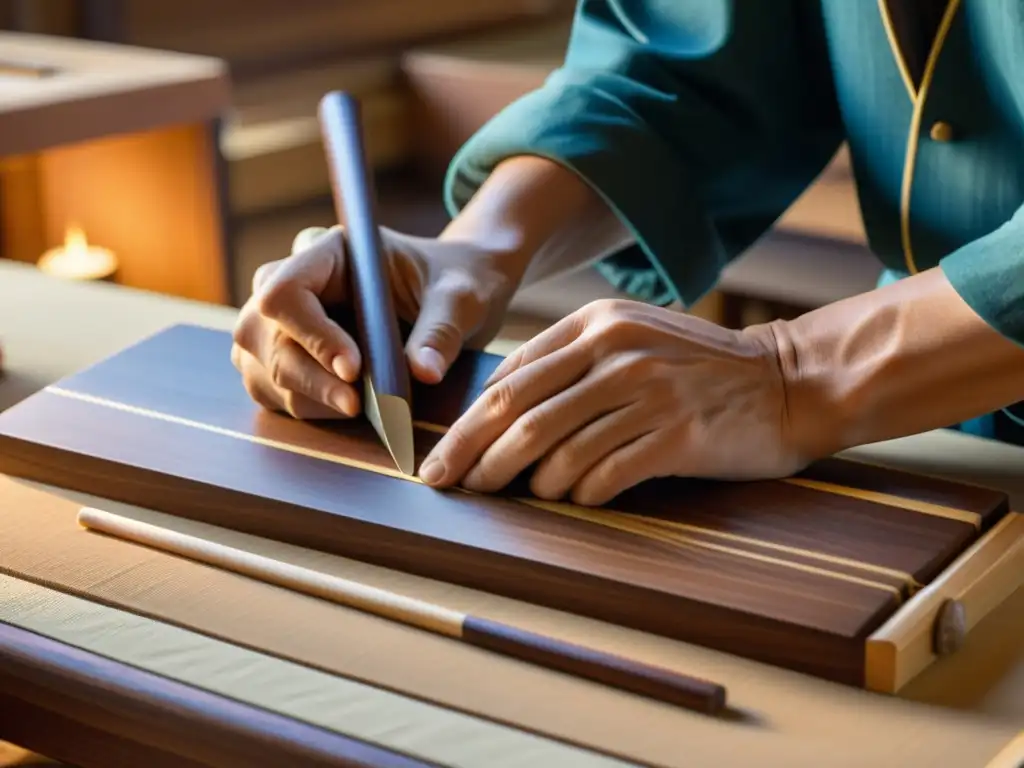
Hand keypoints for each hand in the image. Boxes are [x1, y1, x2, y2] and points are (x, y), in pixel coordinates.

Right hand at [231, 225, 520, 418]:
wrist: (455, 296)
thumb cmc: (457, 282)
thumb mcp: (461, 298)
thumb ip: (441, 330)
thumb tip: (424, 371)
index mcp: (329, 250)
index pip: (286, 291)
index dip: (311, 334)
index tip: (353, 370)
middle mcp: (293, 280)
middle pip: (262, 332)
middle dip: (308, 376)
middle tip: (357, 405)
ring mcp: (281, 320)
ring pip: (260, 365)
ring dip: (305, 396)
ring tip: (358, 408)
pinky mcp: (284, 355)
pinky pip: (270, 388)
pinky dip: (303, 405)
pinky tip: (344, 408)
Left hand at [418, 299, 805, 504]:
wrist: (787, 381)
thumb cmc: (695, 366)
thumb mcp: (630, 337)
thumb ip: (568, 359)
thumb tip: (497, 402)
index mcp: (596, 325)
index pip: (510, 378)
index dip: (468, 423)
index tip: (444, 456)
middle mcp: (616, 353)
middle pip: (520, 414)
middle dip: (474, 456)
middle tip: (448, 486)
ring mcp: (648, 393)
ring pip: (558, 449)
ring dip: (531, 482)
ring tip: (528, 494)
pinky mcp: (677, 435)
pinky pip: (606, 474)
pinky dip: (581, 492)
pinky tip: (579, 497)